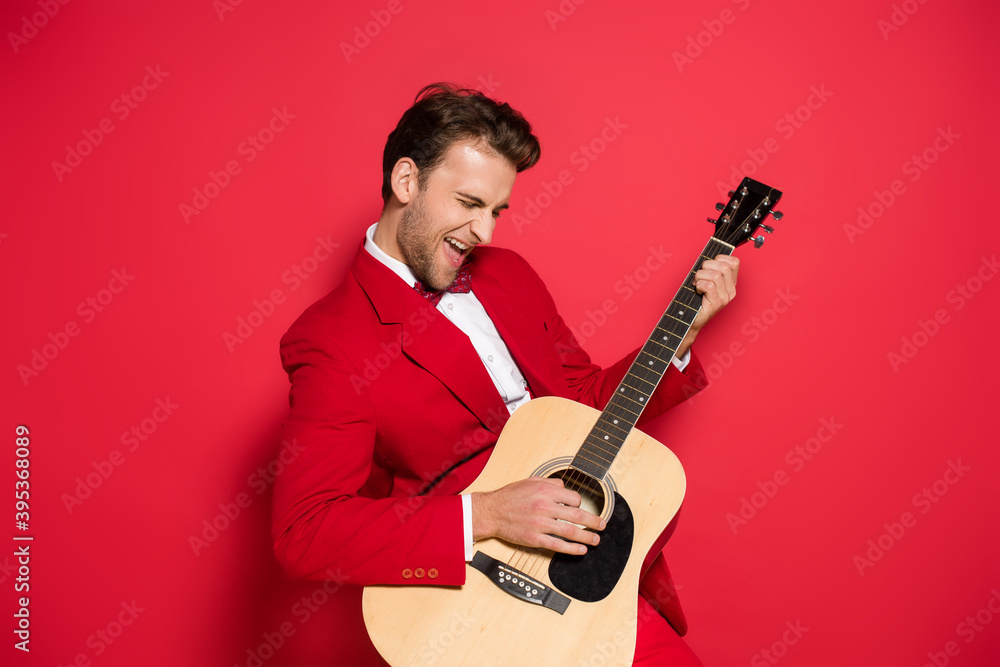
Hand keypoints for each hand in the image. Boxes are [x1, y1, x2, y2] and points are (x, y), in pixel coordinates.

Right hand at [470, 478, 605, 555]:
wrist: (491, 511)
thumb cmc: (509, 496)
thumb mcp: (530, 481)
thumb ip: (550, 483)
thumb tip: (565, 487)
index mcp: (545, 491)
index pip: (573, 498)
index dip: (579, 503)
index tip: (580, 508)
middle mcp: (545, 506)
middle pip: (577, 515)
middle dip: (594, 521)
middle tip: (602, 525)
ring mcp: (540, 524)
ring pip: (570, 531)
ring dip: (587, 537)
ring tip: (595, 540)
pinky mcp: (535, 538)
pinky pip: (558, 545)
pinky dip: (572, 549)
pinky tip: (581, 550)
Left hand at [676, 255, 738, 357]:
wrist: (690, 320)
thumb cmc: (695, 299)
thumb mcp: (705, 281)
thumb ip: (710, 269)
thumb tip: (707, 257)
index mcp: (731, 283)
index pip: (734, 262)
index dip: (720, 258)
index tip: (709, 266)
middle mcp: (731, 290)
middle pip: (724, 266)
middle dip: (706, 266)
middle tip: (699, 276)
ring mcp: (725, 297)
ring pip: (715, 275)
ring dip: (700, 276)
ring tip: (697, 284)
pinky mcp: (717, 303)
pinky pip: (709, 285)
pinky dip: (699, 285)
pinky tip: (697, 290)